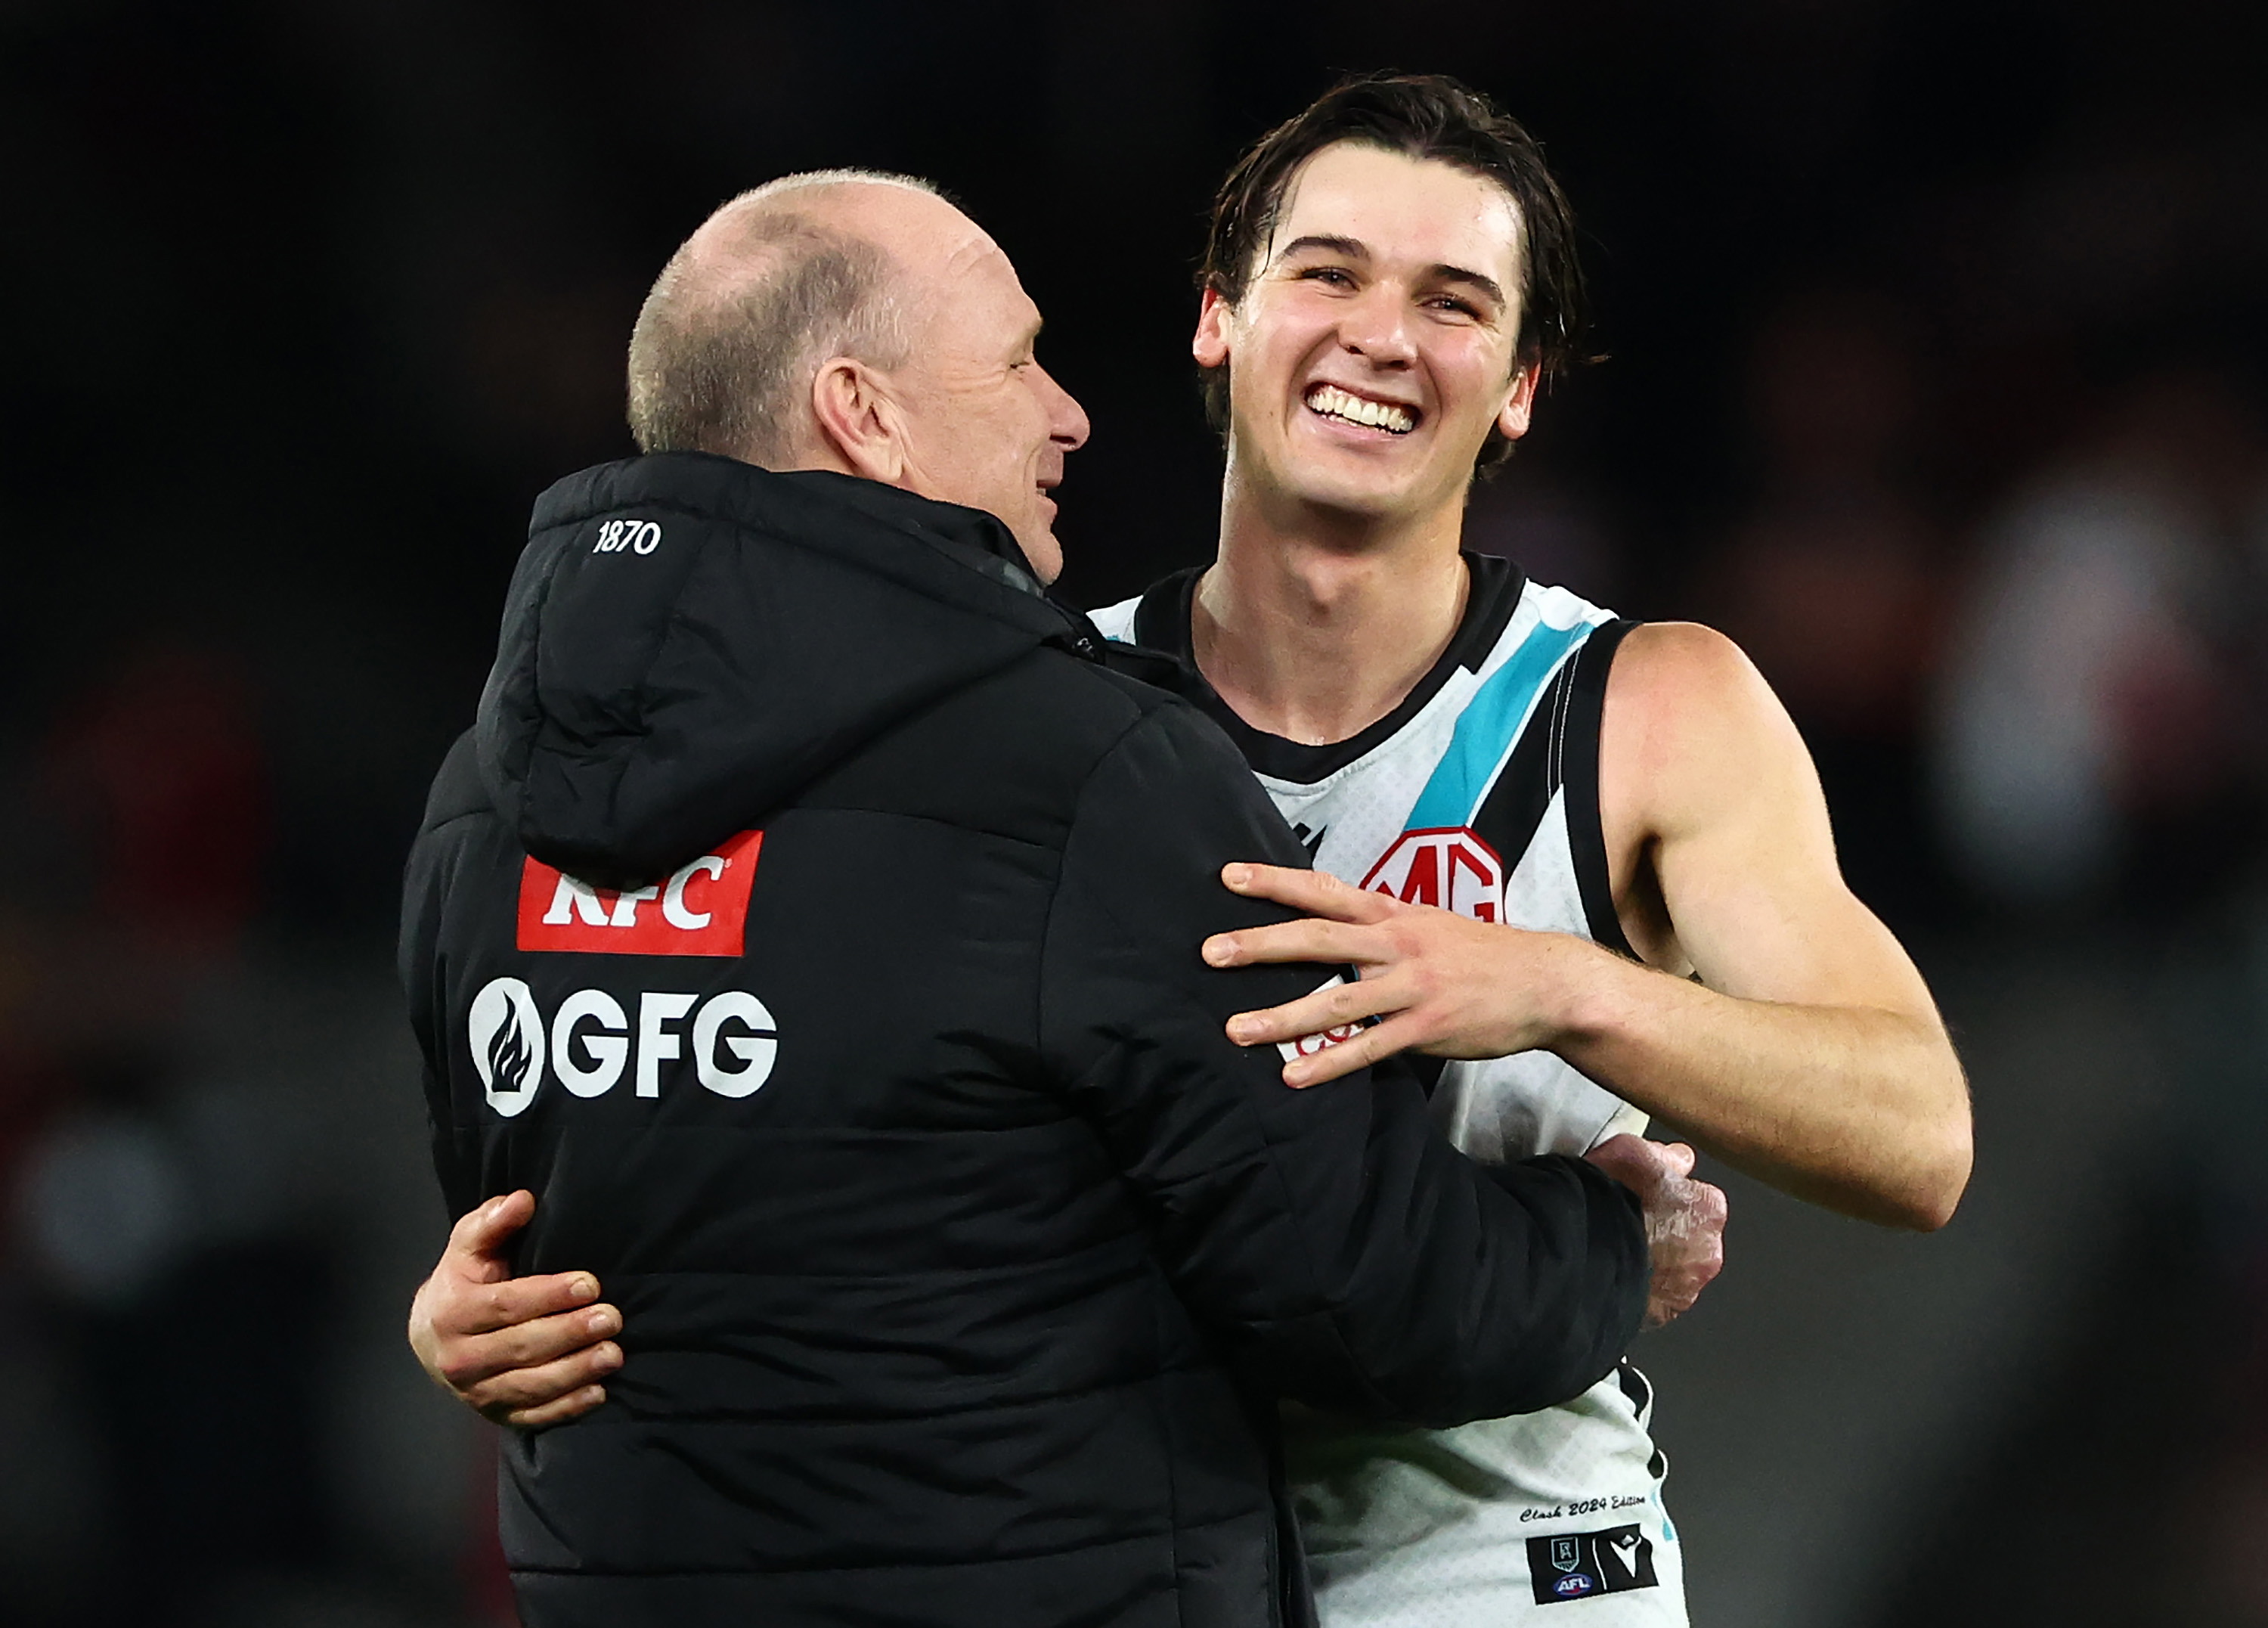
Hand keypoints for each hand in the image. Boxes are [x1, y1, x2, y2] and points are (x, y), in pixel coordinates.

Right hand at [406, 1190, 620, 1428]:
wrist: (432, 1336)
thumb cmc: (462, 1281)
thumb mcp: (468, 1245)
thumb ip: (492, 1223)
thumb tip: (522, 1200)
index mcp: (452, 1313)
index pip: (507, 1306)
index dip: (550, 1295)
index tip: (591, 1284)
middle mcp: (459, 1359)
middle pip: (522, 1347)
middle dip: (570, 1333)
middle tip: (612, 1318)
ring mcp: (476, 1392)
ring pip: (530, 1386)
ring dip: (575, 1372)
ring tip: (614, 1354)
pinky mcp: (495, 1415)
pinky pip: (533, 1417)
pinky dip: (566, 1408)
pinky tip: (598, 1393)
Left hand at [1202, 862, 1592, 1086]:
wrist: (1547, 983)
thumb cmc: (1483, 955)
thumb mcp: (1431, 924)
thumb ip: (1382, 924)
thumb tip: (1335, 922)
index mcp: (1395, 914)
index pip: (1325, 890)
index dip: (1276, 882)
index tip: (1229, 876)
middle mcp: (1398, 944)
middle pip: (1319, 939)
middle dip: (1261, 944)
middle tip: (1210, 952)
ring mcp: (1412, 987)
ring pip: (1337, 999)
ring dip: (1283, 1016)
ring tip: (1236, 1030)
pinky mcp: (1428, 1029)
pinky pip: (1369, 1047)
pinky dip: (1329, 1063)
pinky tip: (1294, 1077)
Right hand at [1583, 1136, 1725, 1330]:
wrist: (1579, 1254)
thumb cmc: (1606, 1202)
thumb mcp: (1630, 1151)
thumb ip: (1663, 1155)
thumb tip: (1679, 1158)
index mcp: (1707, 1209)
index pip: (1697, 1196)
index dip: (1667, 1194)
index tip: (1646, 1194)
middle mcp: (1707, 1251)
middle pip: (1690, 1235)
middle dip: (1667, 1230)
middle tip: (1631, 1221)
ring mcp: (1686, 1287)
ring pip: (1676, 1268)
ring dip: (1657, 1260)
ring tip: (1620, 1247)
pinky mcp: (1664, 1313)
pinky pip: (1658, 1296)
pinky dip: (1644, 1286)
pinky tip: (1617, 1270)